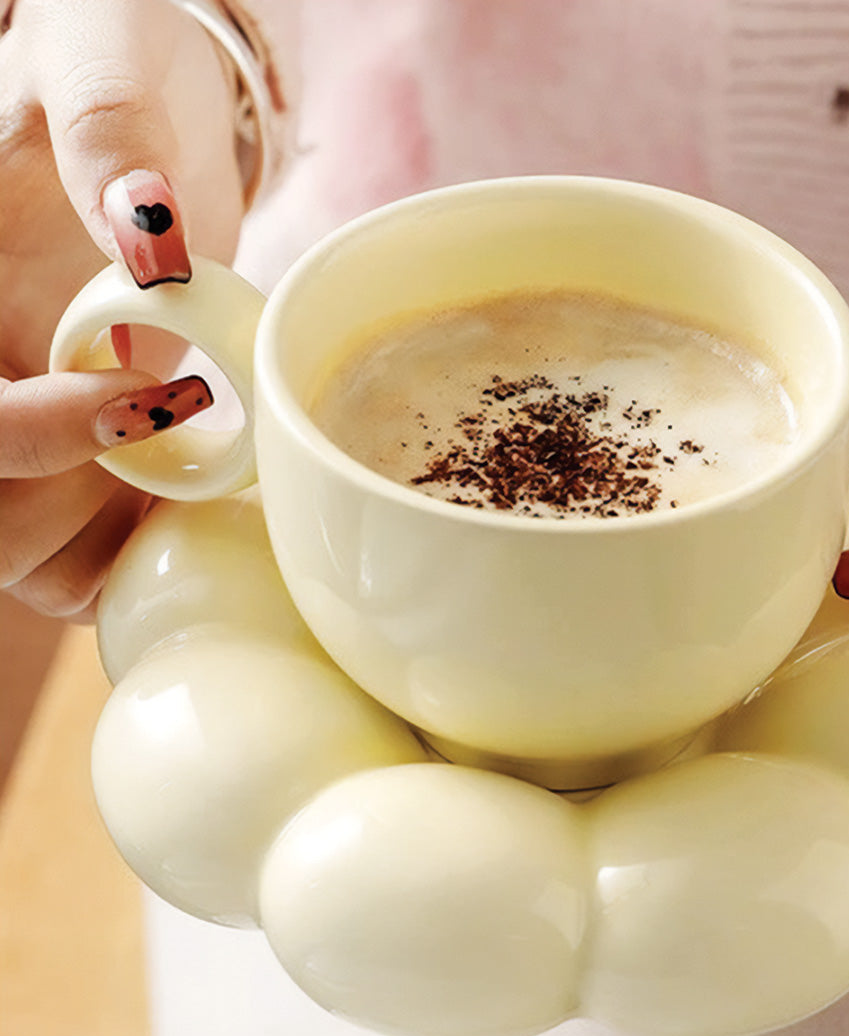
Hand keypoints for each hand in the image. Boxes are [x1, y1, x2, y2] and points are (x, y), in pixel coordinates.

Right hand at [0, 0, 243, 616]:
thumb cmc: (110, 65)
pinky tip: (216, 515)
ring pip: (32, 546)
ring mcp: (38, 419)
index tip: (133, 390)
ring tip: (215, 487)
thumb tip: (152, 235)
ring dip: (121, 541)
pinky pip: (96, 544)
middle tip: (178, 434)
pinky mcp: (98, 445)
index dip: (27, 433)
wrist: (156, 112)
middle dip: (69, 503)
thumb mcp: (99, 65)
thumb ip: (107, 136)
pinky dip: (147, 552)